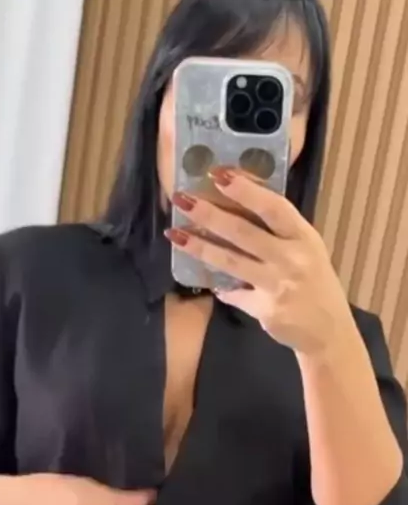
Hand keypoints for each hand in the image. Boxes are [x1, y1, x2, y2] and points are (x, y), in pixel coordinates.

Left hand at [167, 168, 354, 357]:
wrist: (329, 330)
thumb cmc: (315, 283)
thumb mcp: (308, 250)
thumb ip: (279, 232)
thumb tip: (238, 206)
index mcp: (304, 237)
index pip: (273, 207)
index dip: (245, 190)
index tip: (217, 174)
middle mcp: (292, 259)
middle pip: (243, 232)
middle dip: (209, 214)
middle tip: (181, 199)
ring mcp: (278, 286)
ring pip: (231, 262)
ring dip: (200, 247)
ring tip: (174, 234)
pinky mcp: (266, 310)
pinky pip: (234, 294)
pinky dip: (220, 288)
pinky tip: (209, 283)